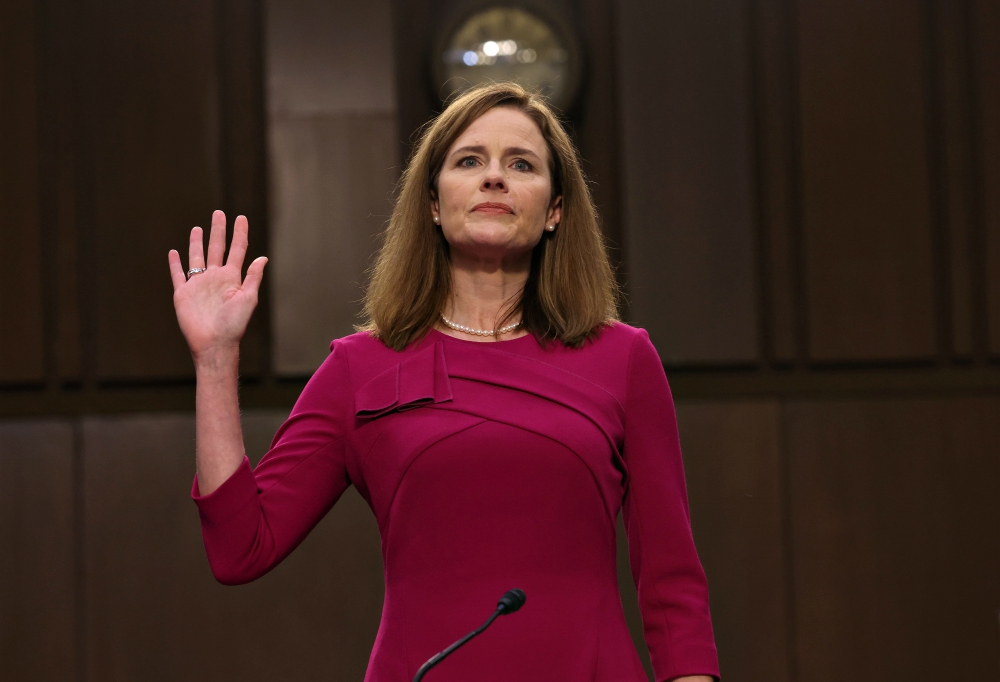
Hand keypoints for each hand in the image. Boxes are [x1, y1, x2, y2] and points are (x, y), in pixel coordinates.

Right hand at [168, 210, 266, 364]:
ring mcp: (198, 285)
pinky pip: (178, 275)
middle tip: (219, 213)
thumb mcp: (248, 299)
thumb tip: (262, 258)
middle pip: (216, 248)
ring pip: (197, 258)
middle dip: (218, 231)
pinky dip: (175, 264)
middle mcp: (215, 278)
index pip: (237, 250)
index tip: (241, 218)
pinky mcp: (183, 294)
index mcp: (232, 278)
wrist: (214, 343)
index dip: (240, 234)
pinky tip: (174, 252)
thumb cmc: (234, 325)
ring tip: (198, 228)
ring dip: (197, 243)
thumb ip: (253, 277)